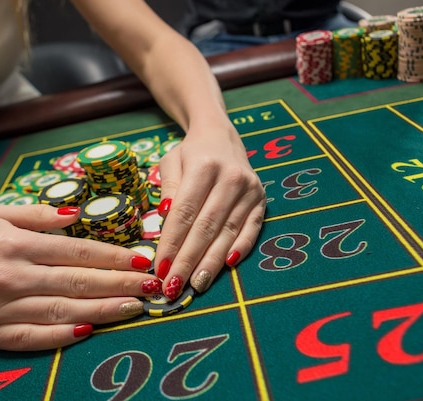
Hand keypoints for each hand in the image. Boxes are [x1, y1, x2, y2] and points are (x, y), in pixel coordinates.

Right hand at [0, 205, 158, 350]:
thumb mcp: (0, 215)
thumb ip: (40, 215)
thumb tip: (77, 215)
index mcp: (16, 244)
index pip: (76, 252)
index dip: (112, 257)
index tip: (140, 261)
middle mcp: (10, 276)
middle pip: (76, 283)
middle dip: (119, 285)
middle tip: (150, 287)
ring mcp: (0, 308)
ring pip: (61, 311)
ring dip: (102, 311)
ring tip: (134, 308)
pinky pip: (32, 338)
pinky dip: (62, 336)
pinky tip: (89, 331)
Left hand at [154, 120, 265, 298]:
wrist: (221, 135)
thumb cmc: (190, 154)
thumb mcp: (171, 162)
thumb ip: (168, 189)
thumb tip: (164, 220)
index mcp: (204, 167)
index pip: (185, 213)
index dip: (172, 242)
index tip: (160, 268)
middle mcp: (231, 178)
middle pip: (206, 228)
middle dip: (188, 260)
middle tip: (174, 286)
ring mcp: (250, 190)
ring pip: (228, 233)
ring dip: (211, 263)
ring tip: (196, 285)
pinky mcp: (262, 200)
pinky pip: (251, 230)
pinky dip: (240, 249)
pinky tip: (227, 268)